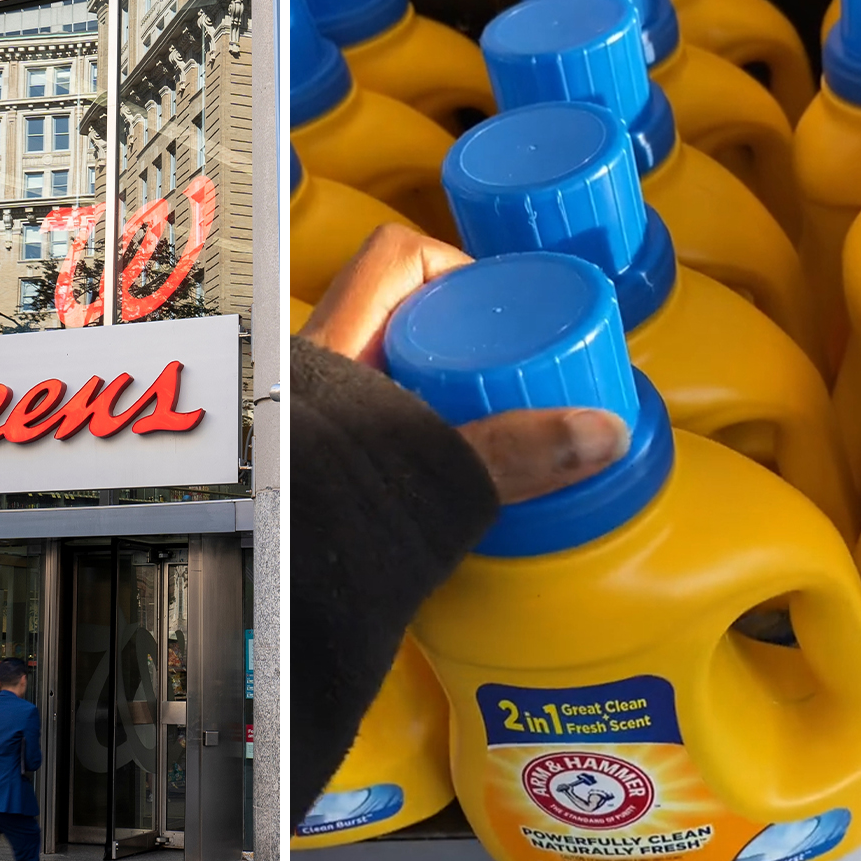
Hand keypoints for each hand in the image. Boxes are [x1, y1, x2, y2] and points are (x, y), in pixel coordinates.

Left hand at [299, 225, 631, 504]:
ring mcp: (307, 414)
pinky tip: (447, 460)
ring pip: (383, 367)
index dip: (457, 268)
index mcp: (329, 352)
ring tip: (490, 415)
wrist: (261, 601)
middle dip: (460, 335)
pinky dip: (414, 426)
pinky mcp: (311, 457)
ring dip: (438, 386)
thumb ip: (511, 455)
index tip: (504, 309)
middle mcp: (309, 373)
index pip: (397, 259)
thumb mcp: (428, 476)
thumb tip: (599, 433)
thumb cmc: (310, 530)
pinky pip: (369, 415)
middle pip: (396, 311)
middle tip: (510, 367)